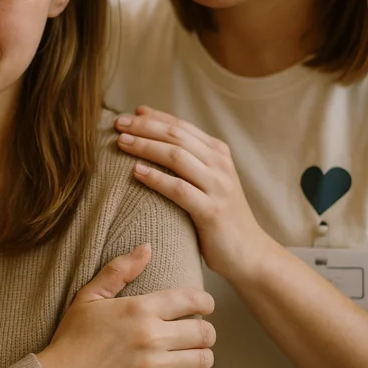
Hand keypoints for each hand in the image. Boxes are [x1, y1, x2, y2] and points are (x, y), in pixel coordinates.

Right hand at [37, 245, 215, 367]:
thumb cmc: (72, 339)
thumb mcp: (88, 297)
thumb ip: (119, 270)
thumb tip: (147, 246)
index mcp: (138, 309)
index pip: (191, 300)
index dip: (205, 302)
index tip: (205, 306)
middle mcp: (151, 336)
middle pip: (203, 331)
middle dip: (206, 331)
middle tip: (201, 334)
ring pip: (202, 359)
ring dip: (204, 356)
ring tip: (197, 355)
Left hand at [115, 106, 275, 279]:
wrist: (249, 253)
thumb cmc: (219, 216)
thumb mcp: (208, 181)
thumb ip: (188, 161)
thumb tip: (152, 140)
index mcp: (218, 152)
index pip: (181, 126)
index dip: (154, 117)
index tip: (130, 114)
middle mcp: (219, 164)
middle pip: (176, 136)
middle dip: (144, 127)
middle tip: (118, 123)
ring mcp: (217, 186)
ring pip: (176, 156)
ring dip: (145, 147)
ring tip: (121, 142)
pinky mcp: (211, 211)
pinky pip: (179, 189)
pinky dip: (156, 178)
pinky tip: (136, 172)